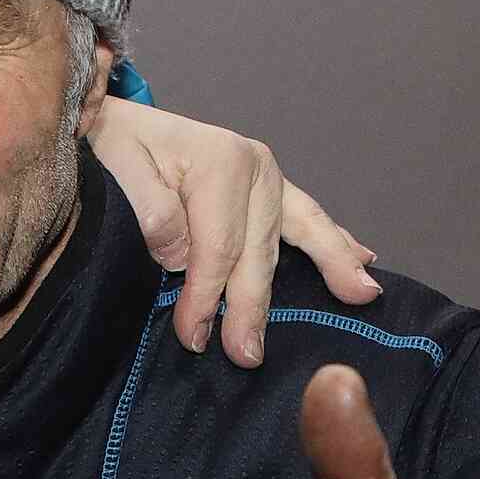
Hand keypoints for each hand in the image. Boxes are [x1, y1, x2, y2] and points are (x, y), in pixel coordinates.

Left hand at [85, 96, 380, 365]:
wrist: (116, 123)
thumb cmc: (114, 148)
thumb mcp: (116, 169)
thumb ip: (148, 210)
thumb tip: (182, 255)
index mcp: (222, 161)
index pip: (219, 247)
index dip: (206, 297)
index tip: (192, 336)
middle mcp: (255, 167)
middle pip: (259, 251)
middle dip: (252, 307)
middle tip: (247, 355)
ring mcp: (268, 176)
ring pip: (297, 235)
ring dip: (328, 269)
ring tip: (359, 297)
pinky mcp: (271, 187)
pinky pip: (309, 218)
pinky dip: (335, 241)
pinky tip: (365, 262)